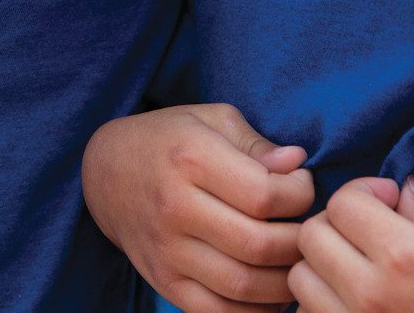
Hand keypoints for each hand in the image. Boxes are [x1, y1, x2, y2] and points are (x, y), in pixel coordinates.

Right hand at [81, 103, 313, 311]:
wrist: (106, 173)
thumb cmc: (170, 139)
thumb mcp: (212, 120)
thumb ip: (257, 144)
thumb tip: (297, 163)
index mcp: (191, 158)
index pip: (264, 194)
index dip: (300, 194)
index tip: (302, 186)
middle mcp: (175, 207)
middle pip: (258, 244)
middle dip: (299, 243)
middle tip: (307, 230)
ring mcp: (167, 251)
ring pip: (243, 285)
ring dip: (284, 282)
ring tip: (296, 262)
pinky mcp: (163, 282)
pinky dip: (254, 312)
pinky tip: (271, 293)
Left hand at [291, 176, 413, 312]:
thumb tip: (405, 190)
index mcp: (404, 257)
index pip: (344, 202)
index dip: (364, 191)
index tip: (387, 200)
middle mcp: (369, 293)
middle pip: (311, 235)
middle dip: (336, 221)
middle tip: (368, 229)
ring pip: (300, 279)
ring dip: (322, 265)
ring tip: (357, 267)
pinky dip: (322, 303)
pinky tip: (355, 301)